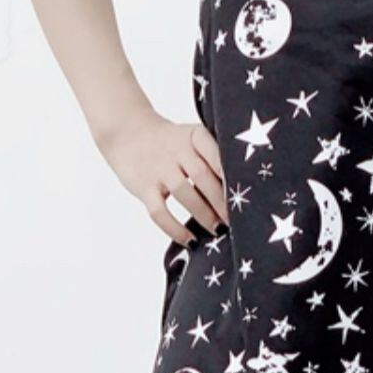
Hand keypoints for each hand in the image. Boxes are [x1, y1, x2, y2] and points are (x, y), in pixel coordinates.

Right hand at [102, 108, 228, 246]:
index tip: (244, 193)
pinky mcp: (144, 187)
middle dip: (221, 201)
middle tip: (237, 220)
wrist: (128, 133)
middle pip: (203, 176)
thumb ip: (211, 156)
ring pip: (184, 193)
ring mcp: (159, 169)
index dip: (229, 175)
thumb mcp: (190, 138)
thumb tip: (238, 190)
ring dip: (204, 215)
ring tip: (218, 230)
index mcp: (194, 135)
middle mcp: (176, 150)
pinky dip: (175, 229)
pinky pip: (159, 212)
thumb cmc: (170, 142)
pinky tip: (189, 240)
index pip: (215, 154)